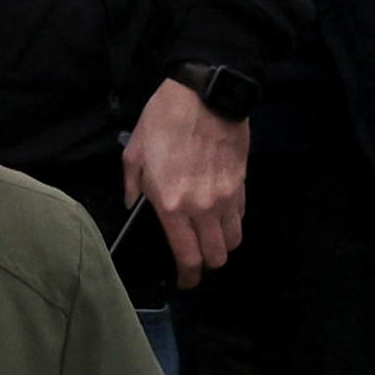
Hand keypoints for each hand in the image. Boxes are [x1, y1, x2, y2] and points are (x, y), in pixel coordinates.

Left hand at [122, 77, 249, 283]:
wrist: (205, 92)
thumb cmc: (164, 119)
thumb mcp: (135, 150)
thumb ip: (132, 184)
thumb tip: (132, 205)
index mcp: (172, 205)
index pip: (188, 258)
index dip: (188, 278)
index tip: (183, 281)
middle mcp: (203, 209)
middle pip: (217, 257)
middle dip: (206, 264)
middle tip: (195, 255)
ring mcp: (227, 198)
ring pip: (233, 241)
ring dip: (221, 245)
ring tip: (208, 236)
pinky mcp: (242, 185)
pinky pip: (241, 217)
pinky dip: (232, 222)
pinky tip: (220, 212)